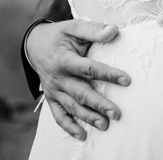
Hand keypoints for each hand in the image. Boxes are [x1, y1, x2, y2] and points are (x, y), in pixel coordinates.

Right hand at [26, 19, 129, 140]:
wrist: (35, 45)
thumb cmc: (59, 35)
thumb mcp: (74, 27)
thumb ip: (93, 30)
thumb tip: (114, 30)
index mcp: (64, 59)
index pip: (88, 68)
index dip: (108, 74)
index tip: (126, 80)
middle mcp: (58, 77)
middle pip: (80, 93)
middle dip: (99, 104)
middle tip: (117, 113)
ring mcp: (54, 90)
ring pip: (71, 107)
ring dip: (88, 117)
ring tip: (105, 125)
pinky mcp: (51, 98)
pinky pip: (59, 116)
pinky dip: (69, 127)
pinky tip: (82, 135)